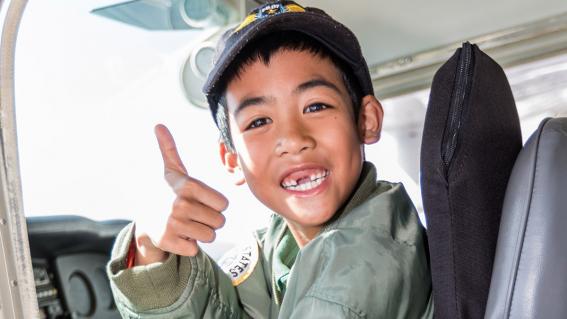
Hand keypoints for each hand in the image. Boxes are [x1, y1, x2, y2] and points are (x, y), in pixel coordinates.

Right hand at [134, 124, 227, 264]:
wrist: (144, 221)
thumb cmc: (166, 193)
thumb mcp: (171, 171)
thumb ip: (170, 149)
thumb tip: (158, 125)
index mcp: (187, 186)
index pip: (224, 204)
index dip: (215, 205)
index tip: (200, 202)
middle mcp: (180, 204)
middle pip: (220, 221)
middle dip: (210, 220)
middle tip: (193, 215)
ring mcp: (173, 225)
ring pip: (210, 236)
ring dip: (201, 233)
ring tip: (186, 225)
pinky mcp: (169, 243)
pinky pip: (196, 249)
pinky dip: (189, 246)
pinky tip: (178, 237)